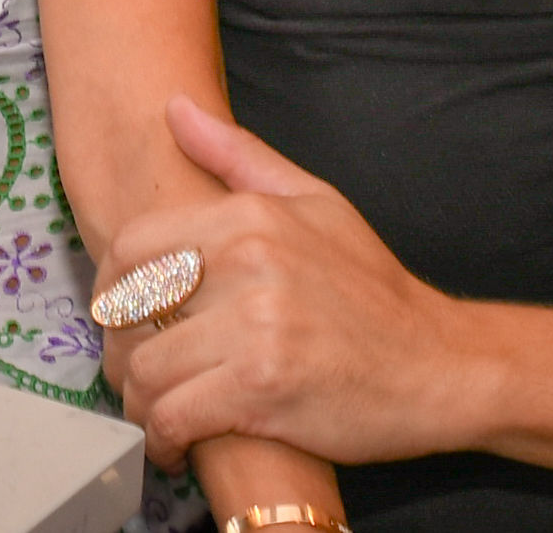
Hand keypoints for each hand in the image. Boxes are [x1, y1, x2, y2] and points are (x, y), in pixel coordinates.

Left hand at [108, 97, 490, 472]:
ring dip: (137, 401)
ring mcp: (255, 327)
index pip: (133, 245)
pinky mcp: (263, 390)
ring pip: (146, 368)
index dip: (111, 286)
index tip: (122, 316)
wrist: (441, 364)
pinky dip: (162, 438)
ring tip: (152, 410)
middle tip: (133, 369)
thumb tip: (176, 108)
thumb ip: (237, 154)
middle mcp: (246, 263)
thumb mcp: (313, 199)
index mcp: (249, 216)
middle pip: (128, 307)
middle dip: (118, 347)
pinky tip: (174, 444)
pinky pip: (175, 415)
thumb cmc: (373, 287)